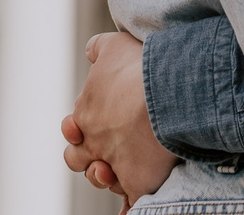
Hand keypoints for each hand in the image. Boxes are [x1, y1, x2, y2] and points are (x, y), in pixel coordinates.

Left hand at [62, 31, 174, 203]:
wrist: (170, 91)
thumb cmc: (142, 65)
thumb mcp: (115, 46)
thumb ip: (98, 49)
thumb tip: (90, 52)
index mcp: (85, 113)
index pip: (73, 129)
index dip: (77, 129)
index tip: (82, 127)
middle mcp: (95, 143)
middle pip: (78, 160)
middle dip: (86, 158)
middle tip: (99, 153)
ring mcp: (115, 164)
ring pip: (101, 180)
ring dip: (105, 178)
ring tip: (113, 172)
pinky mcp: (137, 181)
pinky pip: (130, 202)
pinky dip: (129, 209)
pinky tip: (129, 211)